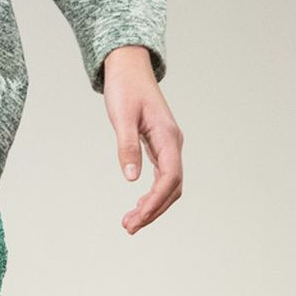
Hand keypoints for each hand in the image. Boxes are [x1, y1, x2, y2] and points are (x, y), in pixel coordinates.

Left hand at [102, 47, 182, 234]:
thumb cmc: (125, 88)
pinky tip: (139, 205)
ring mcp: (169, 145)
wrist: (129, 68)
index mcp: (168, 136)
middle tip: (129, 227)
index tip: (138, 217)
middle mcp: (173, 143)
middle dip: (154, 210)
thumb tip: (130, 178)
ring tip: (130, 223)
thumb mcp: (121, 116)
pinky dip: (152, 194)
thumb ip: (127, 146)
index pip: (170, 177)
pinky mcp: (160, 146)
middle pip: (172, 187)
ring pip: (169, 184)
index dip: (156, 201)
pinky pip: (163, 176)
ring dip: (153, 205)